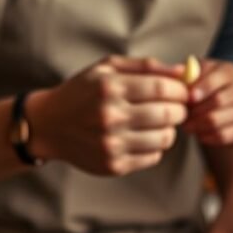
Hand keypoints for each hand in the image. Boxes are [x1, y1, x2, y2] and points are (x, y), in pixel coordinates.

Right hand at [29, 55, 189, 176]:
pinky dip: (156, 147)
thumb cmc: (83, 92)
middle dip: (180, 110)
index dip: (180, 91)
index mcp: (109, 87)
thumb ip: (146, 66)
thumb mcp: (107, 69)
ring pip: (164, 138)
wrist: (49, 126)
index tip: (183, 92)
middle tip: (176, 108)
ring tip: (160, 123)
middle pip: (167, 114)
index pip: (162, 88)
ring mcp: (112, 144)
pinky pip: (153, 157)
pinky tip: (144, 137)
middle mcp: (110, 116)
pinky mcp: (114, 165)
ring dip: (170, 130)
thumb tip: (183, 71)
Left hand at [183, 60, 232, 146]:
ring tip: (187, 126)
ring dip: (200, 125)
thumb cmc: (199, 90)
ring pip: (220, 120)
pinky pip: (225, 136)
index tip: (190, 98)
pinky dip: (209, 137)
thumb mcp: (193, 78)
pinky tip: (199, 136)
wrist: (212, 110)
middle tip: (182, 116)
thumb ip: (186, 75)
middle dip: (198, 110)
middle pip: (220, 100)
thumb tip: (182, 74)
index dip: (204, 87)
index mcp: (230, 71)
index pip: (220, 78)